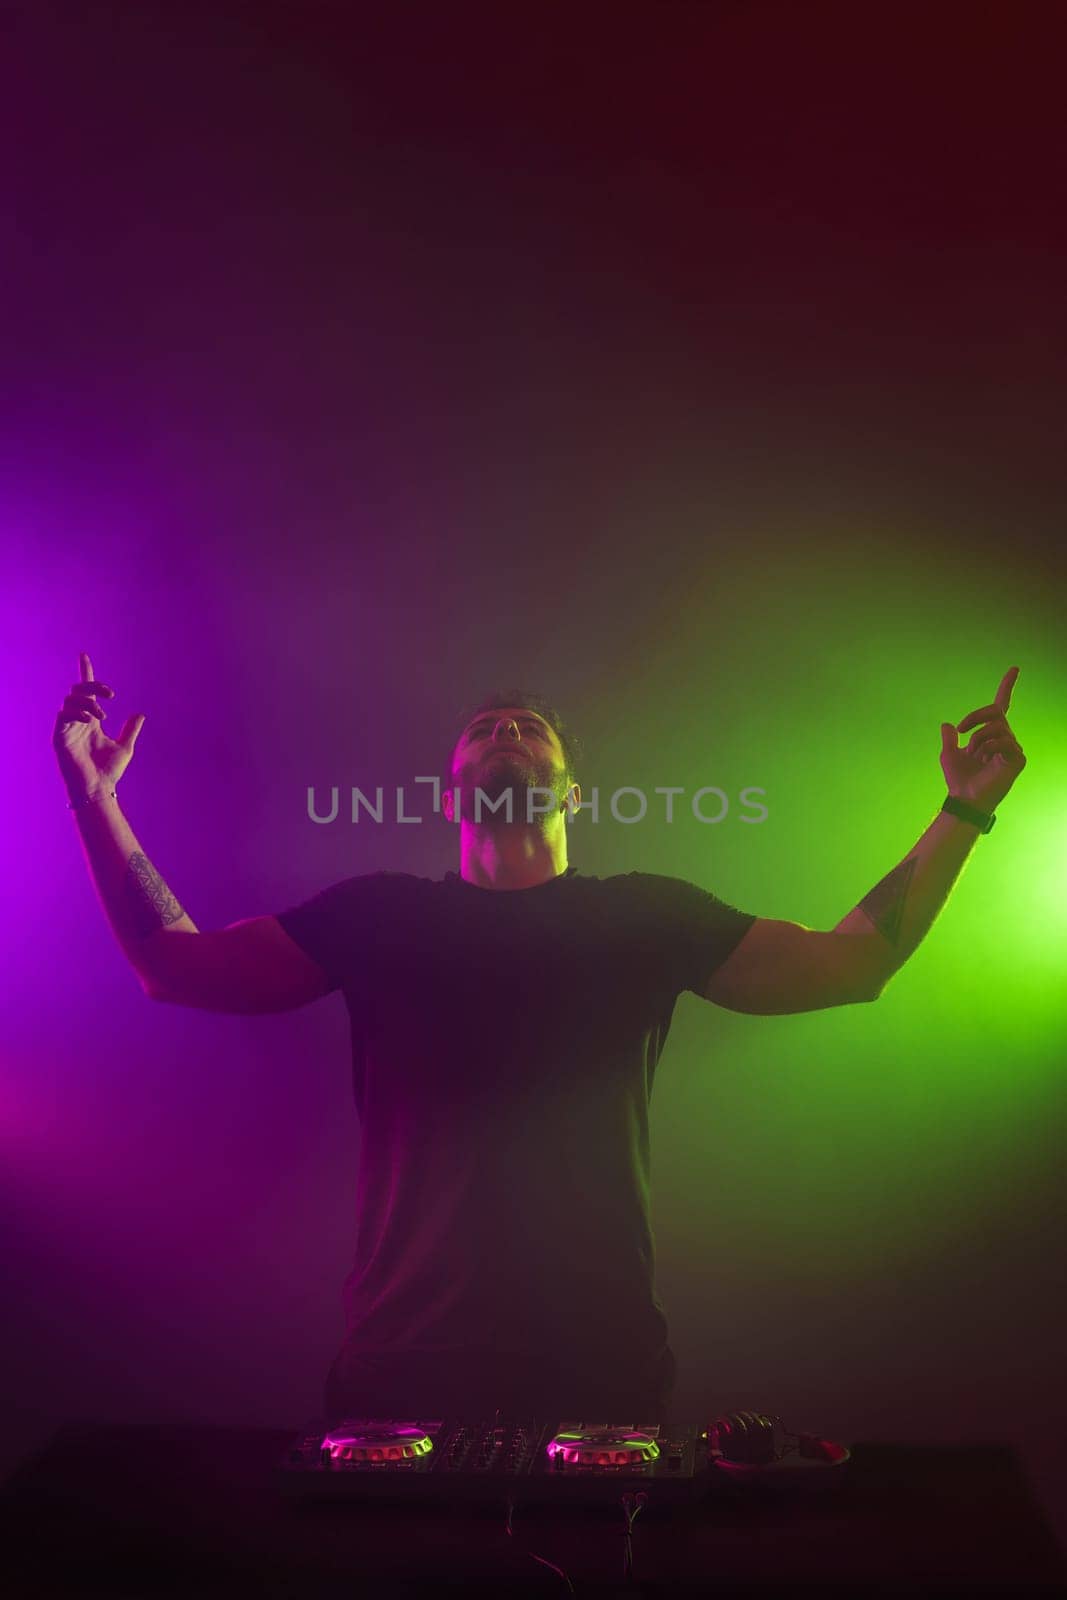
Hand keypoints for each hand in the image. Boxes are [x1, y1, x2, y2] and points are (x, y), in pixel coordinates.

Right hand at [52, 652, 145, 799]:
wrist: (98, 790)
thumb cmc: (108, 772)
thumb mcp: (124, 747)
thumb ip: (130, 729)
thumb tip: (140, 714)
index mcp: (90, 721)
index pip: (86, 692)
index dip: (85, 673)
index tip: (84, 655)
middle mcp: (77, 722)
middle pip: (77, 691)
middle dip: (92, 686)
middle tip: (111, 694)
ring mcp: (67, 729)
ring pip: (70, 701)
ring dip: (88, 703)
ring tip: (102, 716)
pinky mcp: (59, 738)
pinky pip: (63, 716)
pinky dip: (77, 714)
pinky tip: (90, 721)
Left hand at [940, 666, 1025, 812]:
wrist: (964, 797)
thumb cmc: (958, 779)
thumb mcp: (948, 754)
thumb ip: (949, 739)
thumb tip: (947, 725)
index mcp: (990, 734)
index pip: (1001, 705)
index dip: (1007, 686)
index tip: (1014, 668)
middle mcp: (1005, 737)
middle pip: (995, 711)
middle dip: (975, 717)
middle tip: (961, 730)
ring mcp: (1013, 747)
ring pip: (997, 726)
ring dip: (979, 738)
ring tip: (975, 755)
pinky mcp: (1018, 758)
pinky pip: (1004, 740)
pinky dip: (990, 747)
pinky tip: (986, 760)